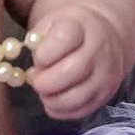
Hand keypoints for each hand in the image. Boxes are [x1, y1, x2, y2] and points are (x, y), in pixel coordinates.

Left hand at [24, 2, 131, 120]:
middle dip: (45, 80)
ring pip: (76, 97)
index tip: (38, 58)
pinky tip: (54, 99)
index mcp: (83, 28)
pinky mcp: (104, 96)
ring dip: (52, 99)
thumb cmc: (71, 32)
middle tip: (36, 80)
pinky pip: (80, 111)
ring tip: (45, 91)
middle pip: (71, 71)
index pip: (64, 39)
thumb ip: (37, 38)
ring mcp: (105, 76)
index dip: (44, 53)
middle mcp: (99, 51)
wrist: (105, 40)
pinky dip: (60, 110)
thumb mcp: (52, 23)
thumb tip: (29, 60)